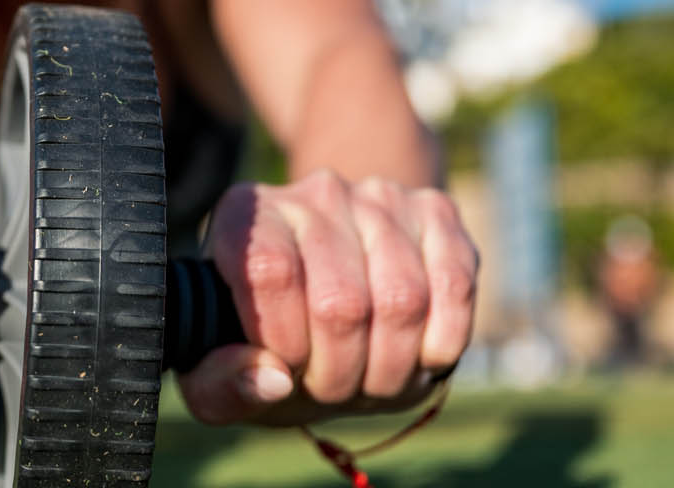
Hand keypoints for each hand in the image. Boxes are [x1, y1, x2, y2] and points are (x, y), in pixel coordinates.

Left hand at [183, 170, 478, 425]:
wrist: (339, 296)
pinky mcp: (436, 210)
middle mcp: (313, 195)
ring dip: (391, 369)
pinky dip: (440, 346)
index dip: (286, 343)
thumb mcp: (223, 369)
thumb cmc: (273, 340)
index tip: (289, 372)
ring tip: (371, 380)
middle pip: (341, 300)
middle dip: (341, 374)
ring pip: (402, 299)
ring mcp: (379, 197)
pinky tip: (417, 359)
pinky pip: (454, 287)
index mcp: (244, 217)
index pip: (271, 272)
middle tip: (333, 389)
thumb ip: (219, 385)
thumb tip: (272, 380)